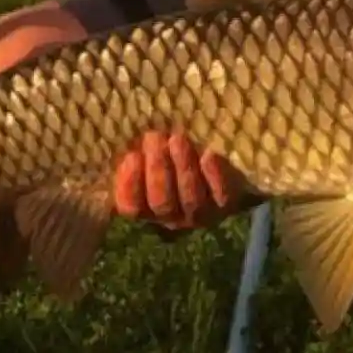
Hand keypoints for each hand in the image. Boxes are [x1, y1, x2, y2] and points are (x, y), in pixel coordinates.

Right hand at [113, 130, 246, 230]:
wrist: (214, 173)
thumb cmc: (170, 159)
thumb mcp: (148, 158)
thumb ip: (137, 154)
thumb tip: (126, 135)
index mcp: (147, 208)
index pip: (131, 207)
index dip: (130, 185)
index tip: (132, 156)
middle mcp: (172, 217)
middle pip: (162, 202)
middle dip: (157, 169)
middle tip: (155, 138)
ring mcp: (200, 214)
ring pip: (191, 199)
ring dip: (183, 168)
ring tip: (177, 140)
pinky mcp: (225, 205)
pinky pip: (221, 196)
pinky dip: (214, 176)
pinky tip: (208, 154)